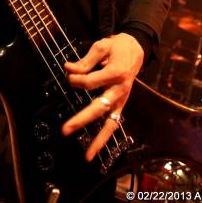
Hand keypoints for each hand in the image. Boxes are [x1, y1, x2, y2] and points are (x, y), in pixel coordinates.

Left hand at [62, 32, 142, 160]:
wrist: (137, 48)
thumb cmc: (117, 46)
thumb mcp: (101, 46)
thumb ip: (85, 61)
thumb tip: (68, 69)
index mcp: (115, 72)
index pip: (89, 82)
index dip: (75, 78)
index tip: (69, 71)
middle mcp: (120, 89)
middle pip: (98, 108)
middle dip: (81, 120)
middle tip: (65, 130)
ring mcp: (122, 98)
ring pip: (110, 122)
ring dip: (99, 139)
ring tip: (88, 156)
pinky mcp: (122, 103)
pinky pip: (114, 121)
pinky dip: (107, 135)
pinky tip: (97, 147)